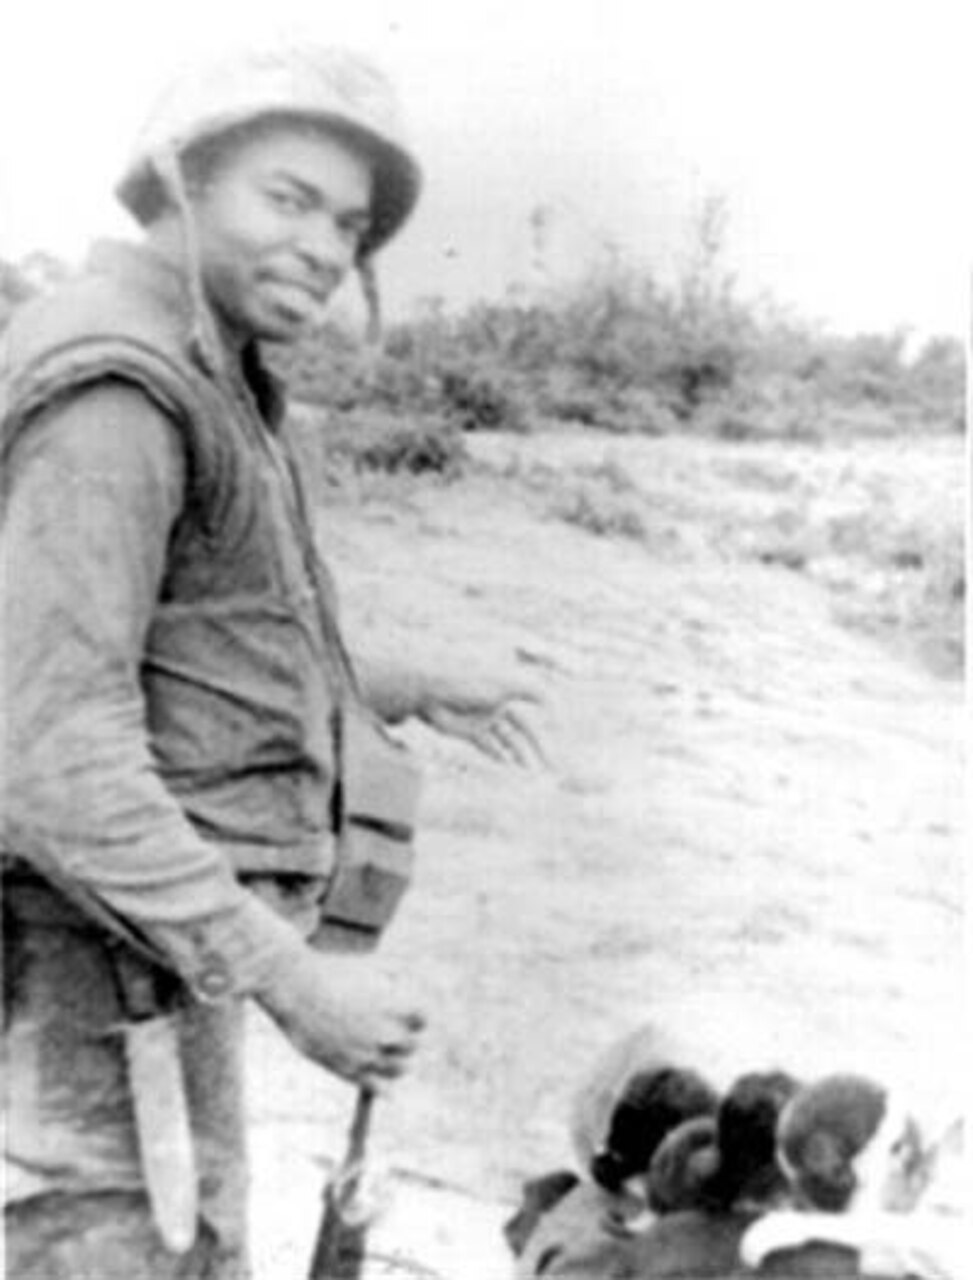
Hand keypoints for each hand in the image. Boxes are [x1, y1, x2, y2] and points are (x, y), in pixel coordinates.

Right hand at [257, 949, 425, 1092]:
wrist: (296, 988)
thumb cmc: (332, 973)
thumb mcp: (370, 964)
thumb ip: (395, 974)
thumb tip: (409, 985)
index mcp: (394, 1008)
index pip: (423, 1020)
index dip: (416, 1016)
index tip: (408, 1014)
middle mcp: (385, 1034)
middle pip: (413, 1045)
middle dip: (407, 1037)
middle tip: (396, 1032)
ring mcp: (366, 1054)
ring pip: (400, 1069)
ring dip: (397, 1061)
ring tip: (390, 1056)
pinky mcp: (347, 1070)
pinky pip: (377, 1088)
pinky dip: (385, 1088)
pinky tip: (387, 1089)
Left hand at [420, 674, 548, 767]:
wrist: (432, 687)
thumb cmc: (468, 680)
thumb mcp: (506, 683)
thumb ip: (534, 691)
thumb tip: (555, 707)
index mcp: (509, 689)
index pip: (535, 706)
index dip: (549, 721)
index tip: (562, 735)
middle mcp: (499, 705)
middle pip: (524, 730)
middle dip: (537, 748)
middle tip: (550, 767)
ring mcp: (484, 718)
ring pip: (507, 741)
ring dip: (520, 756)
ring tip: (531, 772)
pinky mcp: (469, 731)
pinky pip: (488, 746)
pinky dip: (499, 756)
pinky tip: (510, 766)